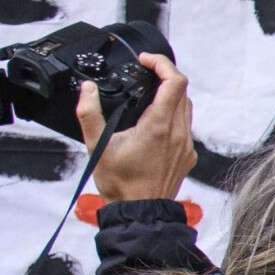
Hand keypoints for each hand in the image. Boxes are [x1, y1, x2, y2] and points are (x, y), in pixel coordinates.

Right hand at [86, 51, 197, 203]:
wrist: (140, 213)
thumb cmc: (121, 184)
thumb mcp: (96, 145)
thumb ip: (89, 113)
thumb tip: (87, 90)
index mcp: (159, 126)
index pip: (175, 81)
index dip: (161, 64)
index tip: (145, 61)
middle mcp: (178, 133)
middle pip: (182, 91)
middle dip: (165, 76)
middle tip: (145, 73)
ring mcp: (186, 145)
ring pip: (187, 108)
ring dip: (171, 95)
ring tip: (149, 93)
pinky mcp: (187, 156)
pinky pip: (186, 126)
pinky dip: (173, 115)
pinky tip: (154, 122)